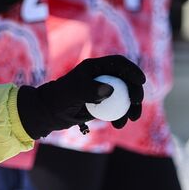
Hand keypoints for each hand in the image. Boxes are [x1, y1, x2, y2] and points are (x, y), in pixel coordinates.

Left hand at [17, 55, 145, 138]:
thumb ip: (89, 90)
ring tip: (129, 119)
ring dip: (131, 107)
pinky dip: (122, 116)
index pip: (119, 64)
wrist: (48, 113)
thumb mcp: (72, 93)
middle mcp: (101, 77)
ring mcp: (103, 91)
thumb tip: (110, 90)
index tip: (140, 81)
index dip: (132, 70)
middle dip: (135, 92)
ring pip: (125, 96)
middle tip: (136, 104)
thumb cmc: (57, 99)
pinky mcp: (102, 104)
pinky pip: (118, 109)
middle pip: (127, 81)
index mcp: (94, 68)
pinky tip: (118, 125)